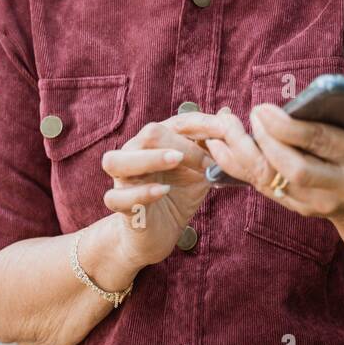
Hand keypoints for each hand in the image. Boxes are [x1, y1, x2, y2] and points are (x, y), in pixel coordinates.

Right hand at [101, 114, 223, 267]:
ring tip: (175, 161)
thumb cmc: (179, 194)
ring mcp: (122, 179)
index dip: (202, 126)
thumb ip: (211, 146)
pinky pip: (117, 197)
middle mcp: (134, 153)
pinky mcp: (120, 205)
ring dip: (149, 159)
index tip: (226, 137)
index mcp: (156, 141)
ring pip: (117, 161)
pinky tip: (163, 191)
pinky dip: (141, 193)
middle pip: (149, 134)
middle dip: (181, 144)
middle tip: (205, 162)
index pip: (177, 122)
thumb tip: (226, 113)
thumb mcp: (200, 170)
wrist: (161, 231)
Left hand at [204, 80, 343, 227]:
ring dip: (244, 155)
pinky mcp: (300, 210)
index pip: (323, 144)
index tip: (265, 107)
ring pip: (273, 183)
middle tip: (250, 115)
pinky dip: (238, 167)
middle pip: (295, 169)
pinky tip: (219, 144)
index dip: (290, 128)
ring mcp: (319, 204)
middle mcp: (342, 187)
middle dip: (266, 142)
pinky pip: (262, 189)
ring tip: (226, 126)